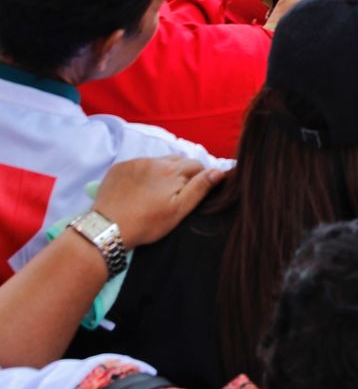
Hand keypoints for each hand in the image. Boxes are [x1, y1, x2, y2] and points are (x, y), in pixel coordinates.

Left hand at [93, 156, 224, 247]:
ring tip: (156, 192)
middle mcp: (155, 161)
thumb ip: (200, 188)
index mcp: (172, 170)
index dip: (199, 178)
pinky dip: (144, 173)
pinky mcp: (120, 167)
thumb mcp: (178, 210)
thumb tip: (219, 171)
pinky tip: (139, 190)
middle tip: (174, 194)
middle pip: (178, 160)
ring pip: (159, 162)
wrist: (107, 228)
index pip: (197, 165)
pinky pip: (140, 164)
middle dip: (181, 173)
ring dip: (163, 172)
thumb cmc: (147, 223)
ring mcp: (136, 162)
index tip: (191, 193)